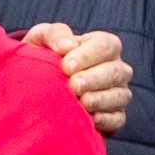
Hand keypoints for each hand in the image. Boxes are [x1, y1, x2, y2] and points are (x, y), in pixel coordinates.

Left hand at [30, 21, 134, 136]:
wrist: (34, 87)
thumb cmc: (42, 56)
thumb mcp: (41, 39)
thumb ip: (54, 35)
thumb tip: (66, 46)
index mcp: (101, 46)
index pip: (106, 46)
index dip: (88, 55)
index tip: (66, 66)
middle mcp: (114, 69)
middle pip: (116, 71)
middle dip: (94, 79)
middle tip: (73, 86)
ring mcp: (116, 93)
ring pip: (120, 95)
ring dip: (102, 99)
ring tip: (82, 102)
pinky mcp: (113, 117)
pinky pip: (118, 118)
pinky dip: (107, 119)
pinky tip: (92, 119)